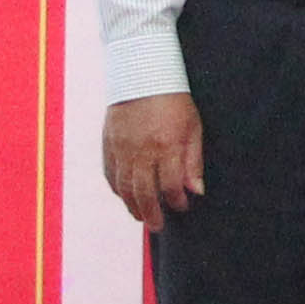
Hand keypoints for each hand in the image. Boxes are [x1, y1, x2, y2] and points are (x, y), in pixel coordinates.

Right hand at [102, 94, 203, 231]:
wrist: (141, 77)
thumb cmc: (174, 101)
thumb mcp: (194, 127)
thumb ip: (194, 161)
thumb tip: (196, 191)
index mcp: (166, 146)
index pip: (171, 186)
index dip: (177, 201)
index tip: (182, 207)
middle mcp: (142, 151)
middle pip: (144, 193)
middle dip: (152, 214)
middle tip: (158, 227)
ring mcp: (122, 149)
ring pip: (125, 188)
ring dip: (133, 206)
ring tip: (142, 218)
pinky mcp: (108, 145)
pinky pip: (111, 175)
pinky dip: (118, 189)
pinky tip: (125, 197)